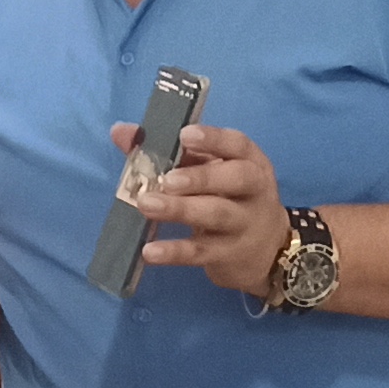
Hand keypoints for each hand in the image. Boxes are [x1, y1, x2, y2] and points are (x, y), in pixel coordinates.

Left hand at [116, 122, 287, 298]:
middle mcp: (253, 191)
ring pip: (217, 214)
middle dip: (200, 177)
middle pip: (235, 179)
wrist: (266, 251)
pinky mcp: (229, 255)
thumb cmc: (228, 198)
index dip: (214, 139)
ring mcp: (244, 224)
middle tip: (167, 180)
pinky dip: (175, 252)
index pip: (238, 145)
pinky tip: (150, 251)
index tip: (185, 135)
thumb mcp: (209, 171)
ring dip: (181, 210)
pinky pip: (201, 252)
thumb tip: (121, 132)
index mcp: (249, 162)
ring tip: (146, 205)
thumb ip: (170, 151)